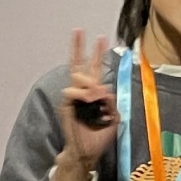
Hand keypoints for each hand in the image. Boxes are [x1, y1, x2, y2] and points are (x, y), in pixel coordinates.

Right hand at [53, 30, 118, 180]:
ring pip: (78, 77)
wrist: (86, 150)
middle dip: (79, 47)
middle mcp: (82, 91)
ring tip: (96, 95)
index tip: (101, 37)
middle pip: (79, 64)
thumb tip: (102, 89)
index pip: (94, 68)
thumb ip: (111, 102)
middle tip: (80, 30)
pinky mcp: (66, 104)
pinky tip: (89, 100)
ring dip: (88, 82)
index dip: (97, 53)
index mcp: (94, 92)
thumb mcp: (113, 117)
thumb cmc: (99, 135)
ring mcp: (73, 97)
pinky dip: (82, 94)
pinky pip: (72, 91)